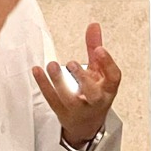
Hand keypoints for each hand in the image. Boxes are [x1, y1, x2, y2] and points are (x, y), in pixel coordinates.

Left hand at [33, 23, 120, 146]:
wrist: (86, 124)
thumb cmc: (94, 95)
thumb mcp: (99, 73)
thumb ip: (95, 49)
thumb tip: (94, 25)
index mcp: (107, 89)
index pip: (113, 78)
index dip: (108, 64)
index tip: (99, 50)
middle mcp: (95, 101)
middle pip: (92, 93)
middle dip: (83, 78)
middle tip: (71, 63)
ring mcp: (78, 108)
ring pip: (68, 98)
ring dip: (58, 82)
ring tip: (52, 65)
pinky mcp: (62, 112)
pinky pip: (51, 100)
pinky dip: (43, 85)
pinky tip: (37, 71)